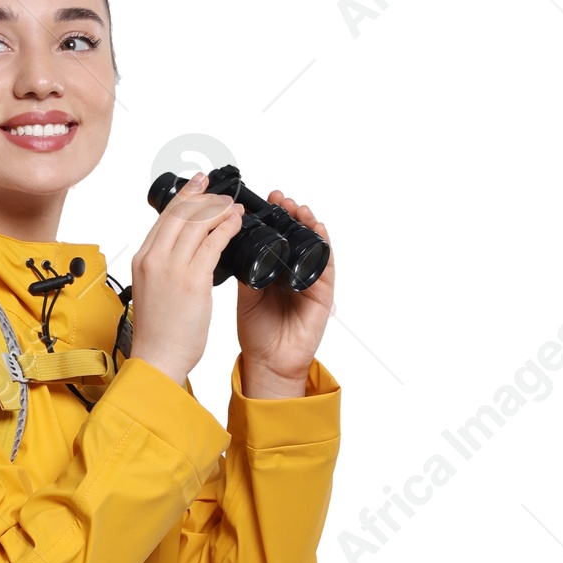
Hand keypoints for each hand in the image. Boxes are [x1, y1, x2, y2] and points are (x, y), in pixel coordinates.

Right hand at [128, 175, 245, 385]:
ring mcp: (173, 267)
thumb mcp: (154, 290)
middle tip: (217, 191)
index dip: (183, 198)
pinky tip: (236, 223)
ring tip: (232, 207)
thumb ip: (165, 268)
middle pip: (179, 214)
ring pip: (197, 224)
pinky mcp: (193, 279)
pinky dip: (227, 228)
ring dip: (218, 210)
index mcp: (143, 260)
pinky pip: (214, 243)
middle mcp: (155, 258)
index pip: (164, 219)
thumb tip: (183, 254)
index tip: (196, 186)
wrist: (157, 357)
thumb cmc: (157, 332)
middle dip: (202, 196)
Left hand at [235, 190, 333, 397]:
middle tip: (281, 199)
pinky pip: (327, 264)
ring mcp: (309, 280)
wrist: (268, 362)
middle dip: (290, 214)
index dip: (272, 217)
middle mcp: (292, 271)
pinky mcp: (323, 293)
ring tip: (298, 209)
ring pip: (313, 244)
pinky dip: (324, 245)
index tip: (263, 201)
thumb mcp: (245, 295)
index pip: (276, 236)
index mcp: (273, 270)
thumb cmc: (257, 332)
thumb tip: (235, 242)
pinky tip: (318, 230)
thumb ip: (245, 270)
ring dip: (308, 223)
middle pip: (296, 234)